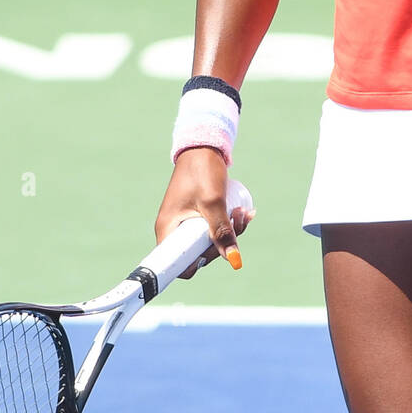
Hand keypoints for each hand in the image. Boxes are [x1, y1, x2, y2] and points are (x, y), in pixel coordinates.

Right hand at [155, 147, 253, 279]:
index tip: (218, 250)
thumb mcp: (214, 202)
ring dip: (230, 231)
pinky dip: (228, 224)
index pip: (178, 265)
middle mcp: (173, 229)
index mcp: (168, 229)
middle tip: (237, 222)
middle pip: (198, 253)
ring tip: (243, 212)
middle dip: (223, 242)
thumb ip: (222, 230)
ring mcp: (184, 223)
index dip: (198, 264)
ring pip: (209, 241)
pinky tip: (243, 212)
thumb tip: (233, 259)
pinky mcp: (195, 216)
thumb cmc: (202, 170)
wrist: (203, 148)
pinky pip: (212, 229)